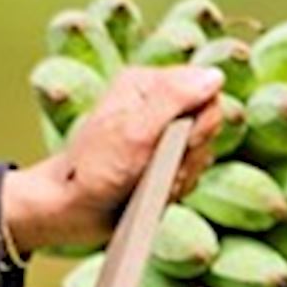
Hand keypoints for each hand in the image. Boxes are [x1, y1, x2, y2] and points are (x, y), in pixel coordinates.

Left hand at [1, 61, 224, 252]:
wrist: (72, 210)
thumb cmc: (93, 170)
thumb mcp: (133, 133)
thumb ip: (174, 101)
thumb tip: (214, 76)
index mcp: (147, 83)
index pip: (206, 90)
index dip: (202, 123)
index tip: (180, 144)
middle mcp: (157, 102)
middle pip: (209, 122)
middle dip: (190, 153)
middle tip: (157, 166)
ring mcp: (162, 131)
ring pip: (203, 151)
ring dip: (182, 174)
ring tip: (149, 182)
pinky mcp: (165, 157)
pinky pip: (193, 170)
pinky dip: (178, 186)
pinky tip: (153, 191)